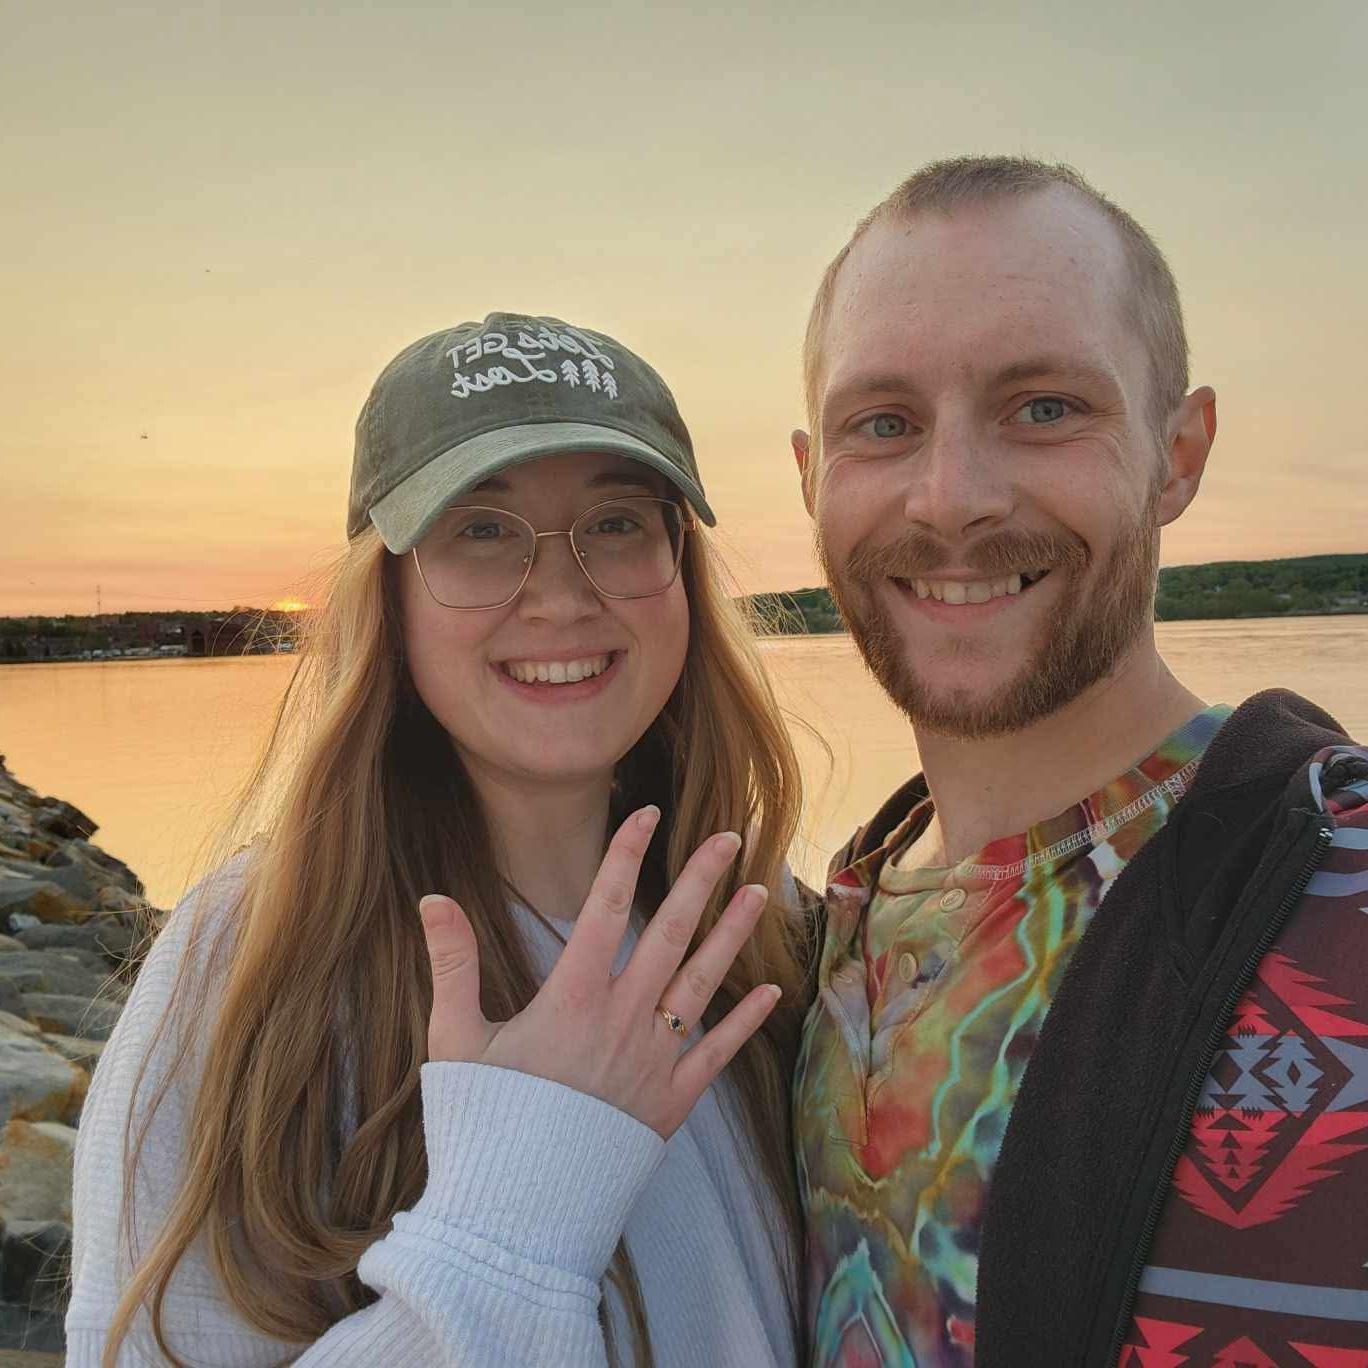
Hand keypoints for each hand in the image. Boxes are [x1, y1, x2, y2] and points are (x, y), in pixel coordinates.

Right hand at [417, 806, 780, 1138]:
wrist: (514, 1215)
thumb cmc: (481, 1125)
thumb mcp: (455, 1040)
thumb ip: (453, 964)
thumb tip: (433, 898)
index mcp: (571, 997)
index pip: (603, 906)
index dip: (626, 855)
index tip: (647, 814)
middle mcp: (621, 1019)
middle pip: (669, 934)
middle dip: (700, 881)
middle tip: (730, 838)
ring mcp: (652, 1060)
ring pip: (702, 984)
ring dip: (732, 936)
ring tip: (759, 893)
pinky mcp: (670, 1103)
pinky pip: (716, 1054)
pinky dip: (745, 1022)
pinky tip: (771, 992)